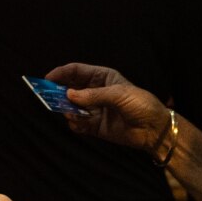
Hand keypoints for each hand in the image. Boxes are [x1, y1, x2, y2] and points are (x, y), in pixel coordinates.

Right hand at [45, 62, 170, 153]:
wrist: (154, 129)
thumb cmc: (141, 104)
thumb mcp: (119, 95)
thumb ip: (93, 95)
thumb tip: (68, 94)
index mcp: (102, 77)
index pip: (76, 71)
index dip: (61, 73)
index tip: (47, 79)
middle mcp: (95, 92)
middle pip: (70, 89)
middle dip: (59, 93)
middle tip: (48, 98)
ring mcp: (94, 109)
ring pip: (71, 107)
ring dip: (67, 110)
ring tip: (70, 113)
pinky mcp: (94, 126)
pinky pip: (78, 123)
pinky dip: (75, 124)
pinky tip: (80, 124)